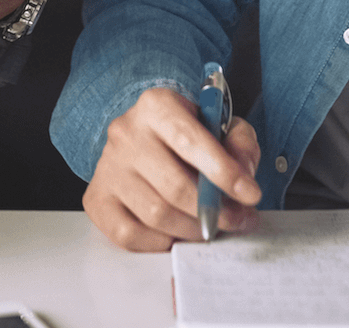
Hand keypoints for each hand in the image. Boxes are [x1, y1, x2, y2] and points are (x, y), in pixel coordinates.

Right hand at [85, 87, 261, 250]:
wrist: (141, 139)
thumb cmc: (184, 135)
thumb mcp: (218, 124)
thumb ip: (239, 142)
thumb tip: (243, 174)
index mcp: (156, 106)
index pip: (190, 140)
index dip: (224, 172)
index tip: (251, 194)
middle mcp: (126, 133)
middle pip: (174, 186)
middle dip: (214, 211)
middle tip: (237, 219)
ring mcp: (107, 168)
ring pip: (156, 214)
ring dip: (193, 229)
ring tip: (211, 227)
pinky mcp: (97, 200)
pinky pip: (130, 235)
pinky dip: (160, 241)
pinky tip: (176, 231)